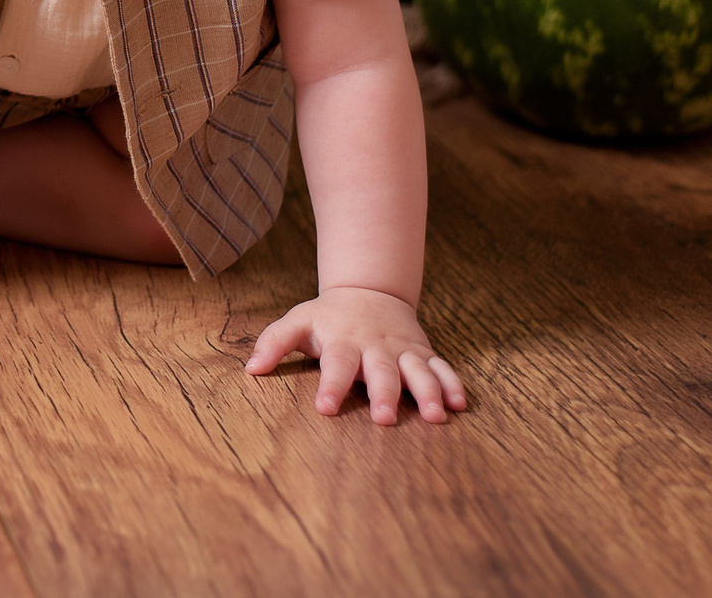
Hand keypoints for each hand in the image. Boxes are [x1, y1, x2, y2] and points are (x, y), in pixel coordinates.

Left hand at [246, 285, 468, 423]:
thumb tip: (250, 369)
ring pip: (418, 372)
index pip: (335, 365)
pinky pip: (442, 368)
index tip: (324, 409)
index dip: (330, 386)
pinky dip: (453, 384)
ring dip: (428, 393)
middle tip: (384, 419)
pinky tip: (461, 405)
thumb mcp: (298, 321)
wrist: (370, 291)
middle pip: (381, 372)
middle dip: (384, 395)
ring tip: (436, 416)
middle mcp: (375, 348)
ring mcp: (403, 351)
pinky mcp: (423, 354)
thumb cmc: (328, 317)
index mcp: (343, 342)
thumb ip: (274, 343)